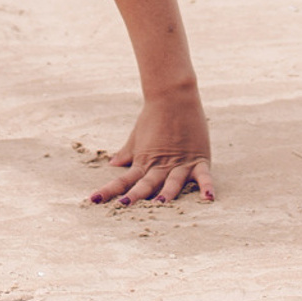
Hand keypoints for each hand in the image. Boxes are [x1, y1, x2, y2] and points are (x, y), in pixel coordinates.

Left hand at [88, 93, 215, 205]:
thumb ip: (127, 153)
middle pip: (146, 184)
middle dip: (135, 195)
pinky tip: (208, 197)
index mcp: (143, 161)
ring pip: (172, 182)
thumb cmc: (153, 115)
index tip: (93, 200)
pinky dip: (206, 186)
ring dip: (166, 193)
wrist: (173, 95)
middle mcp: (160, 165)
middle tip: (124, 205)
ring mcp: (180, 163)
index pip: (122, 180)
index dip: (108, 191)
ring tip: (160, 204)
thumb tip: (113, 164)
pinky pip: (203, 176)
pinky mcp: (198, 158)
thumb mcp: (137, 136)